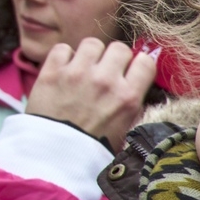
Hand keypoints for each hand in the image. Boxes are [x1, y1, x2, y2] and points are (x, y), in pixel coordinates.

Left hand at [25, 38, 157, 149]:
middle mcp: (106, 81)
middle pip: (119, 48)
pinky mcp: (53, 72)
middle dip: (115, 58)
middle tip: (107, 71)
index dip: (139, 65)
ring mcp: (78, 74)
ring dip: (91, 54)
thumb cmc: (95, 147)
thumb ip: (136, 105)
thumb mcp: (128, 130)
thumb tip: (139, 84)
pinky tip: (66, 70)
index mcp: (128, 97)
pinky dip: (65, 57)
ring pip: (92, 43)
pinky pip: (63, 48)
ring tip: (85, 68)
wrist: (58, 156)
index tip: (132, 72)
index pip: (146, 61)